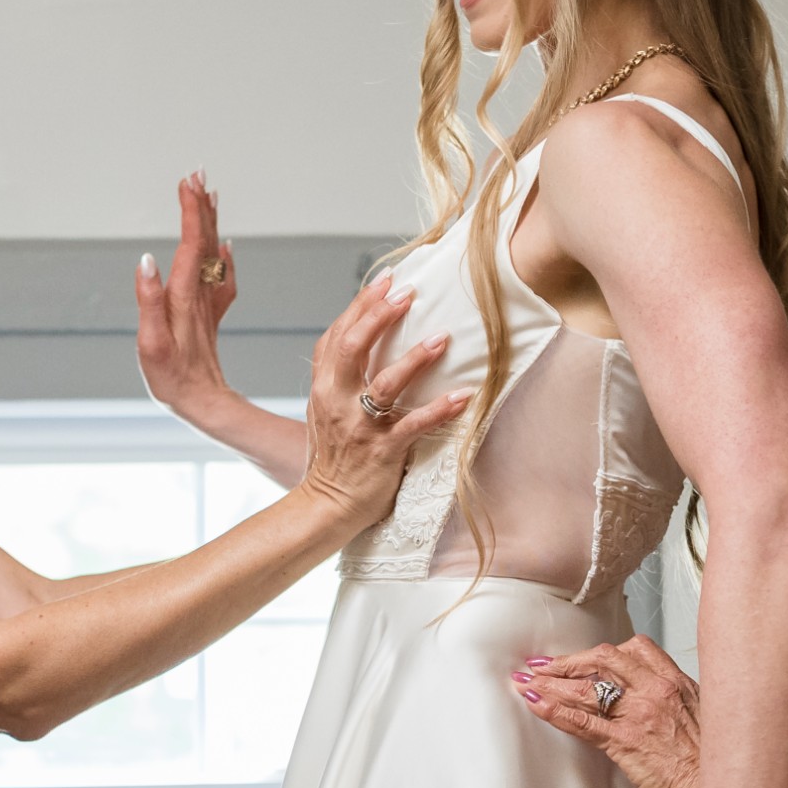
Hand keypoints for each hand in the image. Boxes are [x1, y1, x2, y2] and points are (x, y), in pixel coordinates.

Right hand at [133, 174, 243, 419]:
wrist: (204, 404)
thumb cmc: (172, 379)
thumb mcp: (152, 344)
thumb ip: (149, 301)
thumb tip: (146, 260)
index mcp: (184, 296)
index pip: (191, 244)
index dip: (191, 211)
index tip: (188, 182)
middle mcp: (199, 295)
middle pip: (205, 242)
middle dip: (200, 206)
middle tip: (198, 173)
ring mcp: (207, 304)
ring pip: (212, 254)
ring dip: (209, 223)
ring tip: (207, 195)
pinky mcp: (209, 315)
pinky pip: (219, 277)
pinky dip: (220, 255)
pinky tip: (224, 246)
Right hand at [292, 276, 463, 513]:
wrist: (326, 505)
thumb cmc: (333, 457)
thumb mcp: (325, 411)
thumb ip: (340, 378)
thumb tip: (363, 342)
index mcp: (323, 388)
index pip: (337, 336)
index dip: (360, 306)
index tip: (385, 281)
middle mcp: (337, 401)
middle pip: (353, 346)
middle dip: (380, 315)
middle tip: (408, 294)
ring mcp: (359, 426)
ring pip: (385, 383)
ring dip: (415, 358)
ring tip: (441, 338)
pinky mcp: (382, 451)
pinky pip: (413, 425)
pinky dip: (440, 410)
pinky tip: (464, 396)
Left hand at [512, 637, 703, 787]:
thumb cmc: (715, 765)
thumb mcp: (707, 720)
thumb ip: (681, 705)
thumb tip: (663, 706)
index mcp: (678, 683)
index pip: (637, 649)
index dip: (605, 652)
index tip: (588, 658)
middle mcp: (657, 691)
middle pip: (604, 659)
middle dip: (570, 660)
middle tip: (545, 665)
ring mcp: (640, 714)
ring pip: (586, 687)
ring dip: (552, 682)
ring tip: (528, 681)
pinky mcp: (626, 741)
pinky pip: (582, 720)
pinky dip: (554, 710)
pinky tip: (536, 704)